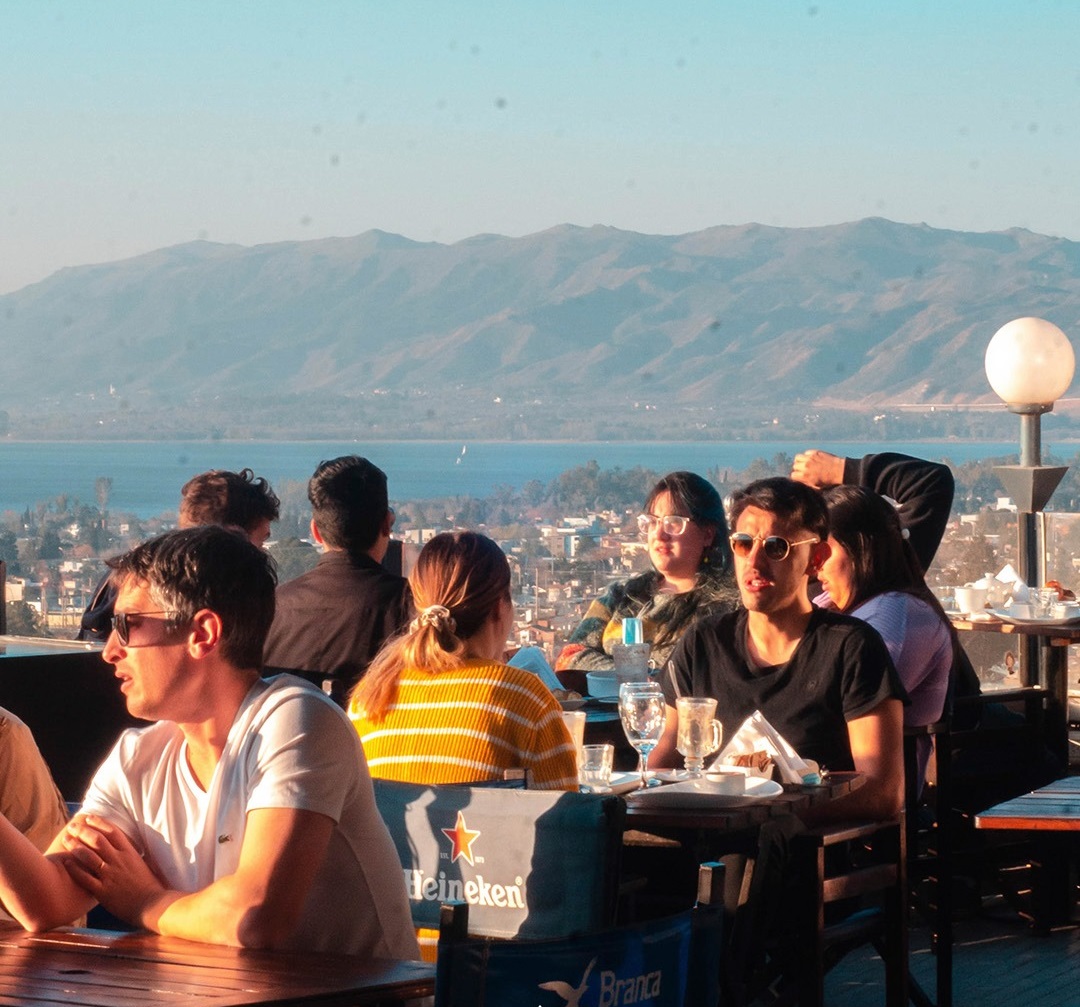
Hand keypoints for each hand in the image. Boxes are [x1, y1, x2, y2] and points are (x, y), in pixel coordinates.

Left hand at [60, 814, 174, 928]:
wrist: (152, 904)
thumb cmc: (150, 886)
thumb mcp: (143, 864)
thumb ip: (132, 855)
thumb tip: (126, 847)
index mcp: (130, 853)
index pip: (113, 832)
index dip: (99, 823)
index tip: (89, 818)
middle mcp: (118, 861)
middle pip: (97, 840)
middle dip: (83, 831)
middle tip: (72, 826)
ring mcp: (110, 875)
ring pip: (88, 856)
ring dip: (75, 846)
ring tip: (66, 840)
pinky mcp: (102, 891)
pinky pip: (84, 878)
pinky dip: (74, 869)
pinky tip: (66, 862)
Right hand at [790, 450, 844, 489]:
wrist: (840, 471)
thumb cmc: (829, 481)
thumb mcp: (816, 486)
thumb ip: (806, 483)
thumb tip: (799, 481)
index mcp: (805, 476)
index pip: (793, 475)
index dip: (796, 476)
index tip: (799, 476)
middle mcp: (806, 466)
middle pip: (795, 466)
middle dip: (798, 469)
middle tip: (803, 470)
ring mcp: (810, 458)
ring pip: (797, 457)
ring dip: (800, 461)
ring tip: (805, 463)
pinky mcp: (815, 453)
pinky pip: (806, 453)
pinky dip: (807, 456)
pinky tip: (812, 459)